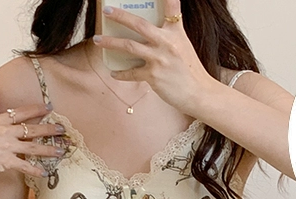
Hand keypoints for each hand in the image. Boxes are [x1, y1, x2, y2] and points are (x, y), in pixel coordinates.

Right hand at [0, 90, 66, 183]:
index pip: (22, 112)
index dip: (37, 109)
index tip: (49, 108)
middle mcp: (6, 132)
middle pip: (32, 129)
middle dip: (49, 129)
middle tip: (63, 130)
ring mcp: (7, 147)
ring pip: (33, 147)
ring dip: (48, 149)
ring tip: (61, 151)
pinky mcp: (7, 161)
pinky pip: (25, 166)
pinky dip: (35, 170)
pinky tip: (45, 173)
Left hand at [92, 0, 214, 113]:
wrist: (198, 93)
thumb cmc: (191, 71)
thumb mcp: (183, 46)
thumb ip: (169, 36)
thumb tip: (149, 34)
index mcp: (176, 32)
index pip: (171, 7)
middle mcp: (167, 42)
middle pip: (139, 25)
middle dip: (120, 16)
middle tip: (106, 11)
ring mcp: (159, 59)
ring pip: (129, 46)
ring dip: (110, 43)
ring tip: (97, 40)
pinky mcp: (153, 76)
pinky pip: (132, 73)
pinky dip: (121, 74)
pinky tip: (113, 73)